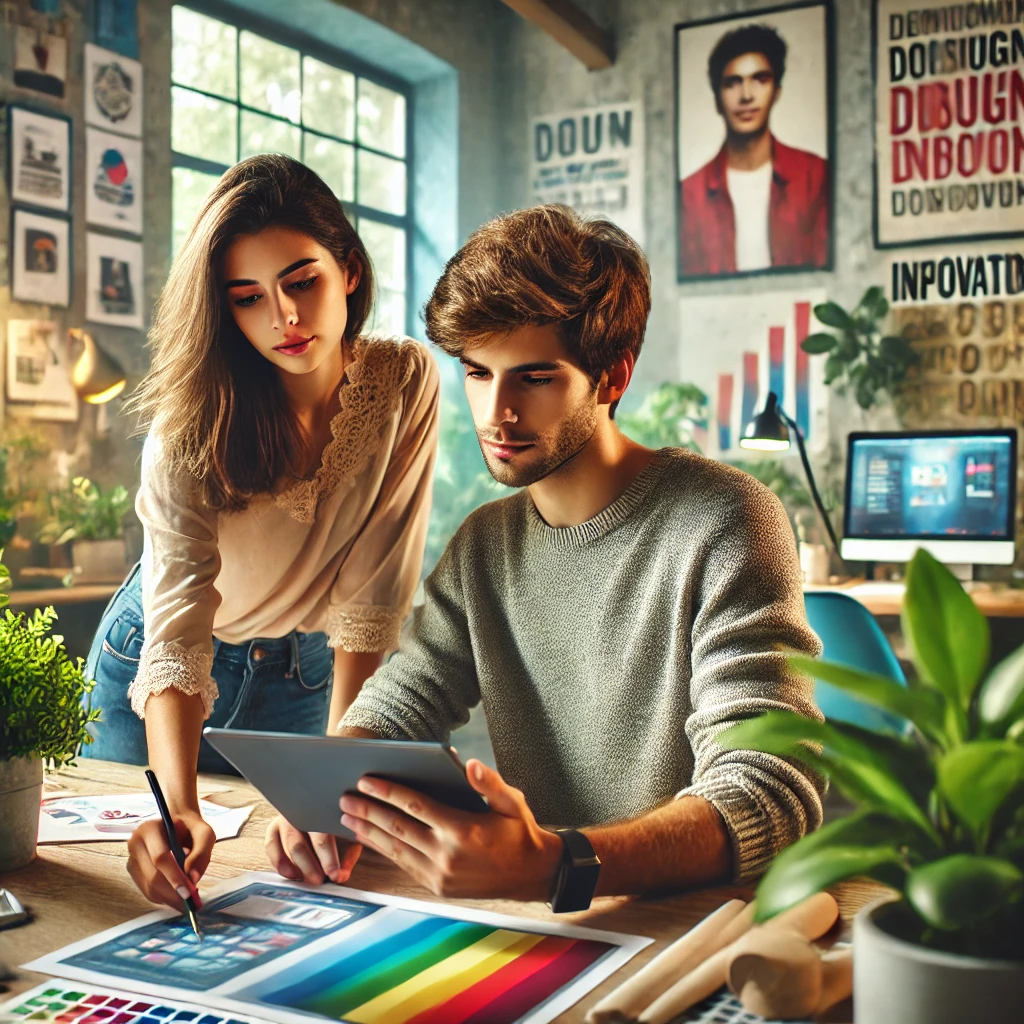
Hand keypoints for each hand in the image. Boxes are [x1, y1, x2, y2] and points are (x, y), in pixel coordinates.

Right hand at [126, 808, 212, 909]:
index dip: (174, 877)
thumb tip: (192, 877)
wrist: (180, 825)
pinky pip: (148, 891)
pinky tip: (177, 895)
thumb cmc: (191, 828)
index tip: (188, 892)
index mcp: (149, 829)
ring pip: (149, 887)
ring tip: (187, 899)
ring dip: (169, 897)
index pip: (160, 857)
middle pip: (153, 876)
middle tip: (191, 902)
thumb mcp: (204, 833)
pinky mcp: (134, 872)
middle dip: (173, 892)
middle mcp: (135, 844)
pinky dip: (164, 897)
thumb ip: (201, 852)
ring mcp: (132, 859)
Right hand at [264, 816, 362, 884]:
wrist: (319, 805)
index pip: (325, 836)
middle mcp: (303, 812)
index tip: (335, 875)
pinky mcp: (274, 827)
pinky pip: (271, 845)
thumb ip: (347, 856)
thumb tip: (341, 876)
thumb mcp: (348, 836)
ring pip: (290, 844)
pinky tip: (290, 874)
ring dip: (299, 866)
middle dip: (310, 866)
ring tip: (308, 880)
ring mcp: (287, 818)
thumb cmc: (336, 824)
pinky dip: (279, 861)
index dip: (329, 859)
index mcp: (324, 811)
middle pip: (303, 842)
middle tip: (318, 881)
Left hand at [339, 759, 562, 899]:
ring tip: (347, 819)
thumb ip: (489, 782)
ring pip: (396, 850)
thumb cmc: (520, 832)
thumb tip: (468, 764)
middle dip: (368, 812)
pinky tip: (370, 839)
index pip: (416, 806)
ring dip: (369, 833)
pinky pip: (404, 865)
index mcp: (463, 830)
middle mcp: (447, 855)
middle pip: (398, 828)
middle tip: (345, 798)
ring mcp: (440, 875)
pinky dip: (384, 851)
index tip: (366, 781)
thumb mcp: (512, 802)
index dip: (388, 792)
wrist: (533, 875)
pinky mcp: (438, 887)